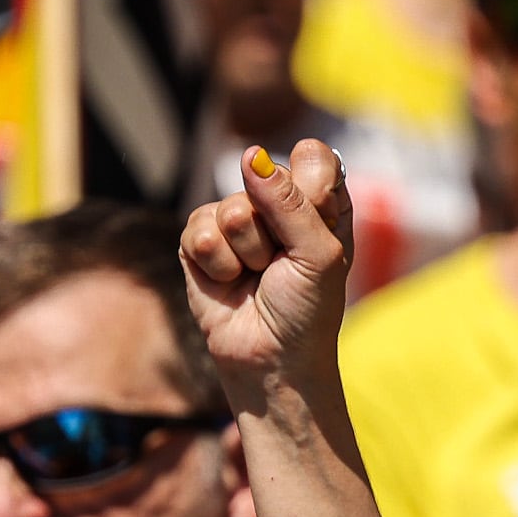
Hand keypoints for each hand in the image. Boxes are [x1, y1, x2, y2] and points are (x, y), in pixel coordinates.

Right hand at [184, 140, 356, 404]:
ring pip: (230, 207)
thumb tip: (250, 155)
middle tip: (281, 265)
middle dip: (273, 231)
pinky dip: (216, 263)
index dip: (308, 186)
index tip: (315, 226)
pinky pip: (198, 229)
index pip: (312, 157)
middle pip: (263, 179)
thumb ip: (290, 202)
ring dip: (245, 252)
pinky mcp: (200, 241)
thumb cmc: (307, 310)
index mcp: (319, 202)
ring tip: (256, 277)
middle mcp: (277, 204)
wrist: (270, 360)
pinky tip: (229, 282)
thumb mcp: (317, 254)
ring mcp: (235, 220)